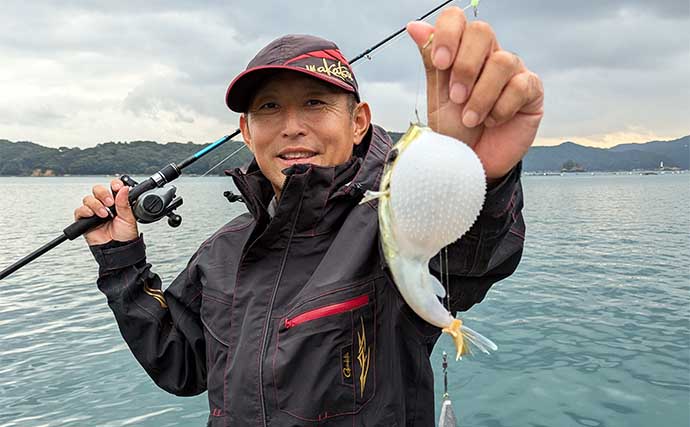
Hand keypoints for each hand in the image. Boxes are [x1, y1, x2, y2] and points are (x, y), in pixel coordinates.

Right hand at [74, 179, 138, 245]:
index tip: (117, 187)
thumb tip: (124, 188)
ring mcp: (94, 212)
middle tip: (110, 203)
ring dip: (96, 204)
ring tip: (104, 214)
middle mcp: (105, 205)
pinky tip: (92, 215)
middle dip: (103, 194)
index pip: (113, 187)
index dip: (114, 184)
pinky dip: (85, 211)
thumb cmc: (125, 236)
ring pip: (88, 199)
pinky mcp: (84, 220)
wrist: (118, 249)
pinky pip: (79, 210)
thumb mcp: (129, 218)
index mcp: (117, 202)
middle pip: (98, 190)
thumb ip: (124, 203)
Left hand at [406, 7, 543, 180]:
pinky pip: (521, 86)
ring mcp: (513, 71)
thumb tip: (415, 26)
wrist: (470, 164)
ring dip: (481, 96)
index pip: (457, 19)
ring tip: (471, 120)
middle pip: (482, 32)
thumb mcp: (437, 96)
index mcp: (462, 51)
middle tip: (456, 97)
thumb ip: (431, 60)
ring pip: (502, 61)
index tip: (440, 62)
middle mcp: (489, 55)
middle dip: (465, 67)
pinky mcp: (532, 92)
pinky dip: (501, 108)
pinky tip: (493, 121)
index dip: (448, 33)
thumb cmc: (454, 130)